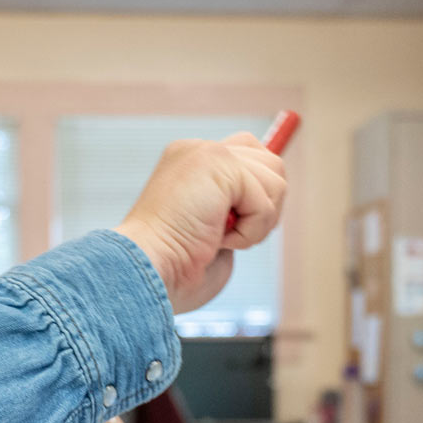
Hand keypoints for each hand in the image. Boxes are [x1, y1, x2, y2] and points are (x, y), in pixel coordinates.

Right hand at [113, 134, 285, 312]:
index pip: (249, 155)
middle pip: (270, 162)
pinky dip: (250, 233)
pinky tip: (217, 240)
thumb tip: (269, 209)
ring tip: (220, 238)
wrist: (146, 272)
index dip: (259, 193)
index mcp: (190, 163)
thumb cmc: (173, 269)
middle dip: (264, 208)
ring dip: (257, 224)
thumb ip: (237, 211)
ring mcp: (207, 153)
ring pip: (275, 180)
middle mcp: (197, 150)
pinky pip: (265, 202)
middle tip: (229, 235)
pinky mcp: (219, 164)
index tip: (237, 227)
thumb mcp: (210, 232)